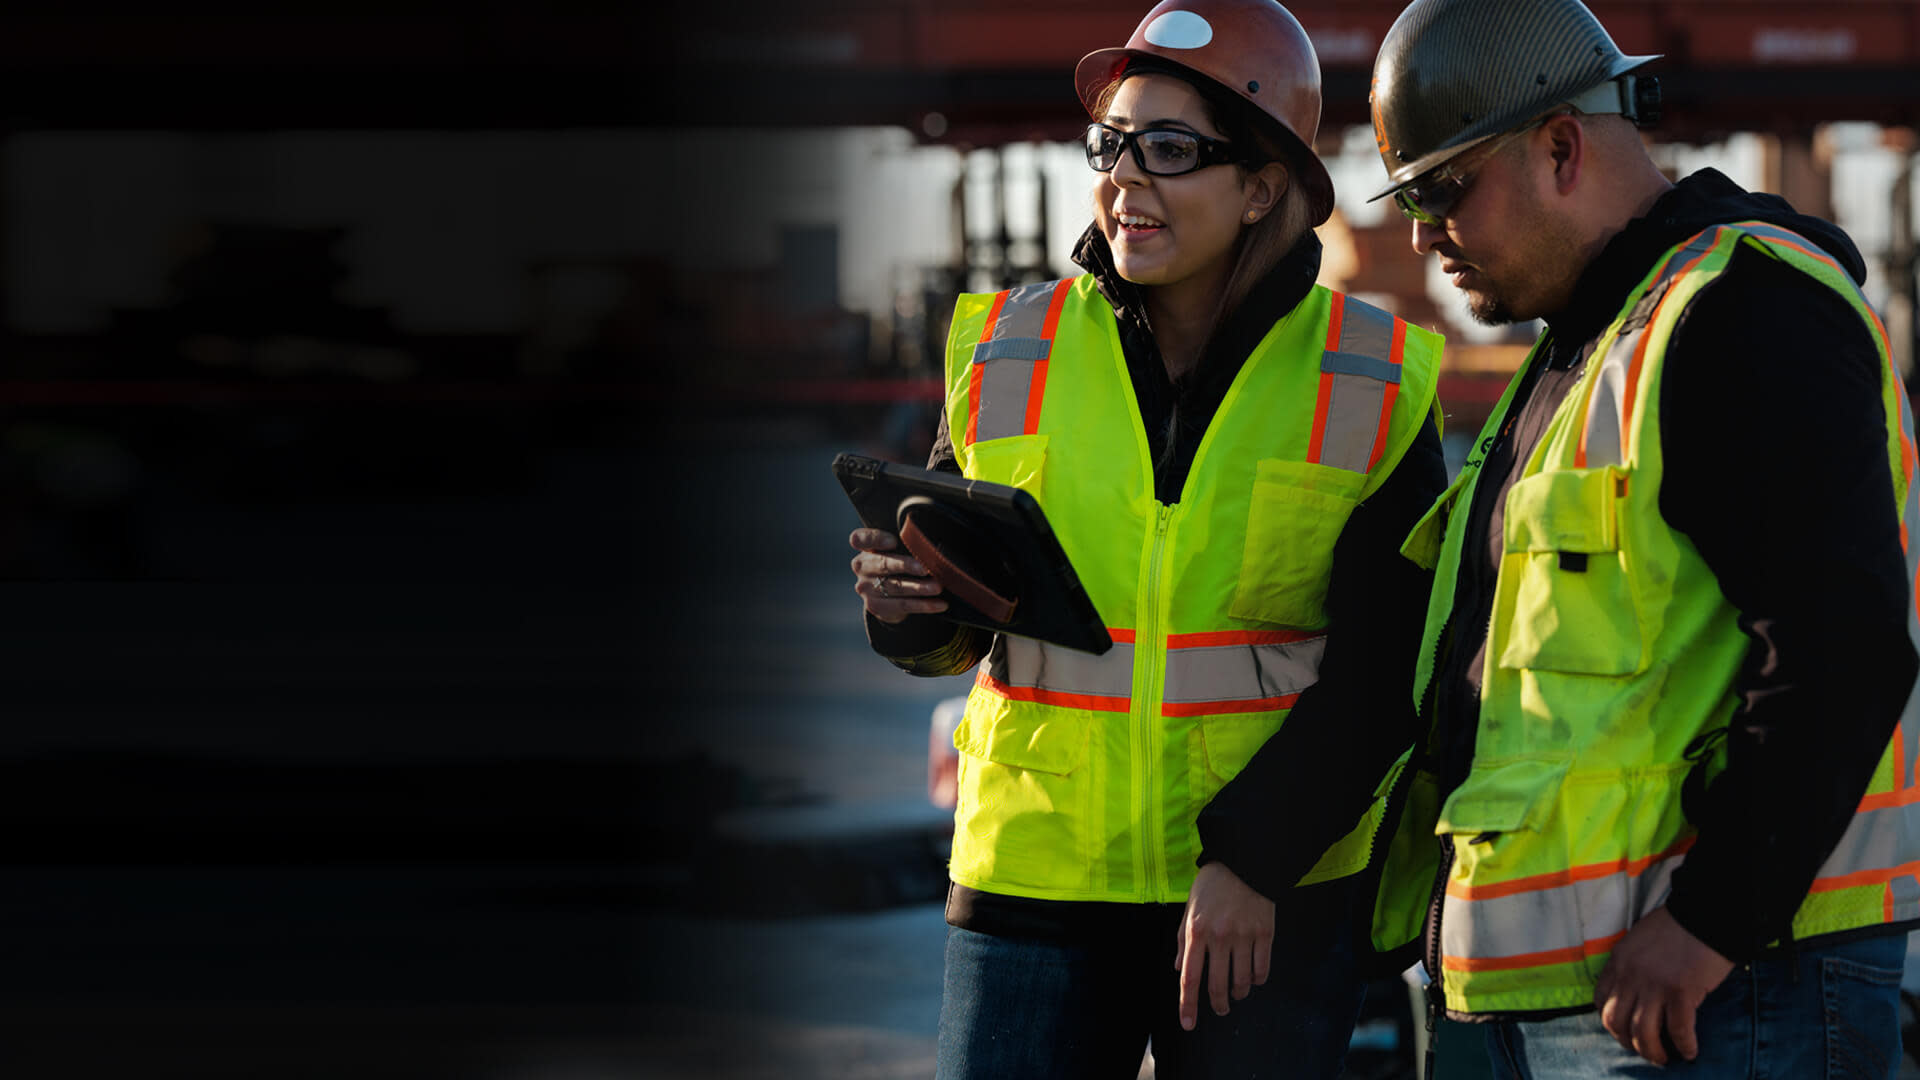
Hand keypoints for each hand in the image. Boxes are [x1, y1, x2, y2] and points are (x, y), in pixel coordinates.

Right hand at [849, 528, 946, 623]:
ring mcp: (866, 588)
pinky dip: (924, 605)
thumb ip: (905, 542)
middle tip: (925, 569)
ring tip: (938, 587)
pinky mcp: (876, 606)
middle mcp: (861, 567)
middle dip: (906, 566)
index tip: (893, 541)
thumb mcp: (895, 549)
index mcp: (865, 548)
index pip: (860, 539)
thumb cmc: (895, 561)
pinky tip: (940, 604)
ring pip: (896, 587)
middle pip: (883, 564)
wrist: (884, 593)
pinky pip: (904, 605)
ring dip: (920, 588)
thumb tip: (932, 545)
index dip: (876, 539)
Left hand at [1175, 862, 1274, 1030]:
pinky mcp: (1265, 933)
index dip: (1188, 1005)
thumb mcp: (1189, 910)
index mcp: (1196, 931)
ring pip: (1242, 982)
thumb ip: (1184, 941)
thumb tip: (1180, 970)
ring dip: (1238, 994)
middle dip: (1218, 1005)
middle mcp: (1219, 937)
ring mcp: (1244, 936)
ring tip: (1237, 993)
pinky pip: (1262, 969)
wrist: (1243, 861)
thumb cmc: (1211, 886)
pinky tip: (1254, 979)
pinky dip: (1257, 980)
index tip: (1188, 1024)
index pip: (1190, 978)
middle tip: (1220, 1009)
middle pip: (1217, 986)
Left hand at [1593, 905, 1734, 1064]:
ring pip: (1642, 1032)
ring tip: (1664, 1059)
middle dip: (1626, 1042)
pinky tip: (1690, 1052)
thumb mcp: (1640, 941)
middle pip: (1615, 1022)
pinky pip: (1678, 1030)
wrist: (1706, 914)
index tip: (1624, 1029)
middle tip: (1643, 1049)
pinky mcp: (1681, 992)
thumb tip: (1636, 989)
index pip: (1601, 1000)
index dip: (1611, 1021)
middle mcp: (1631, 976)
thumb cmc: (1678, 926)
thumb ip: (1632, 964)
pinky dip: (1684, 1046)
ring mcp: (1654, 985)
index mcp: (1619, 961)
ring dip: (1652, 1052)